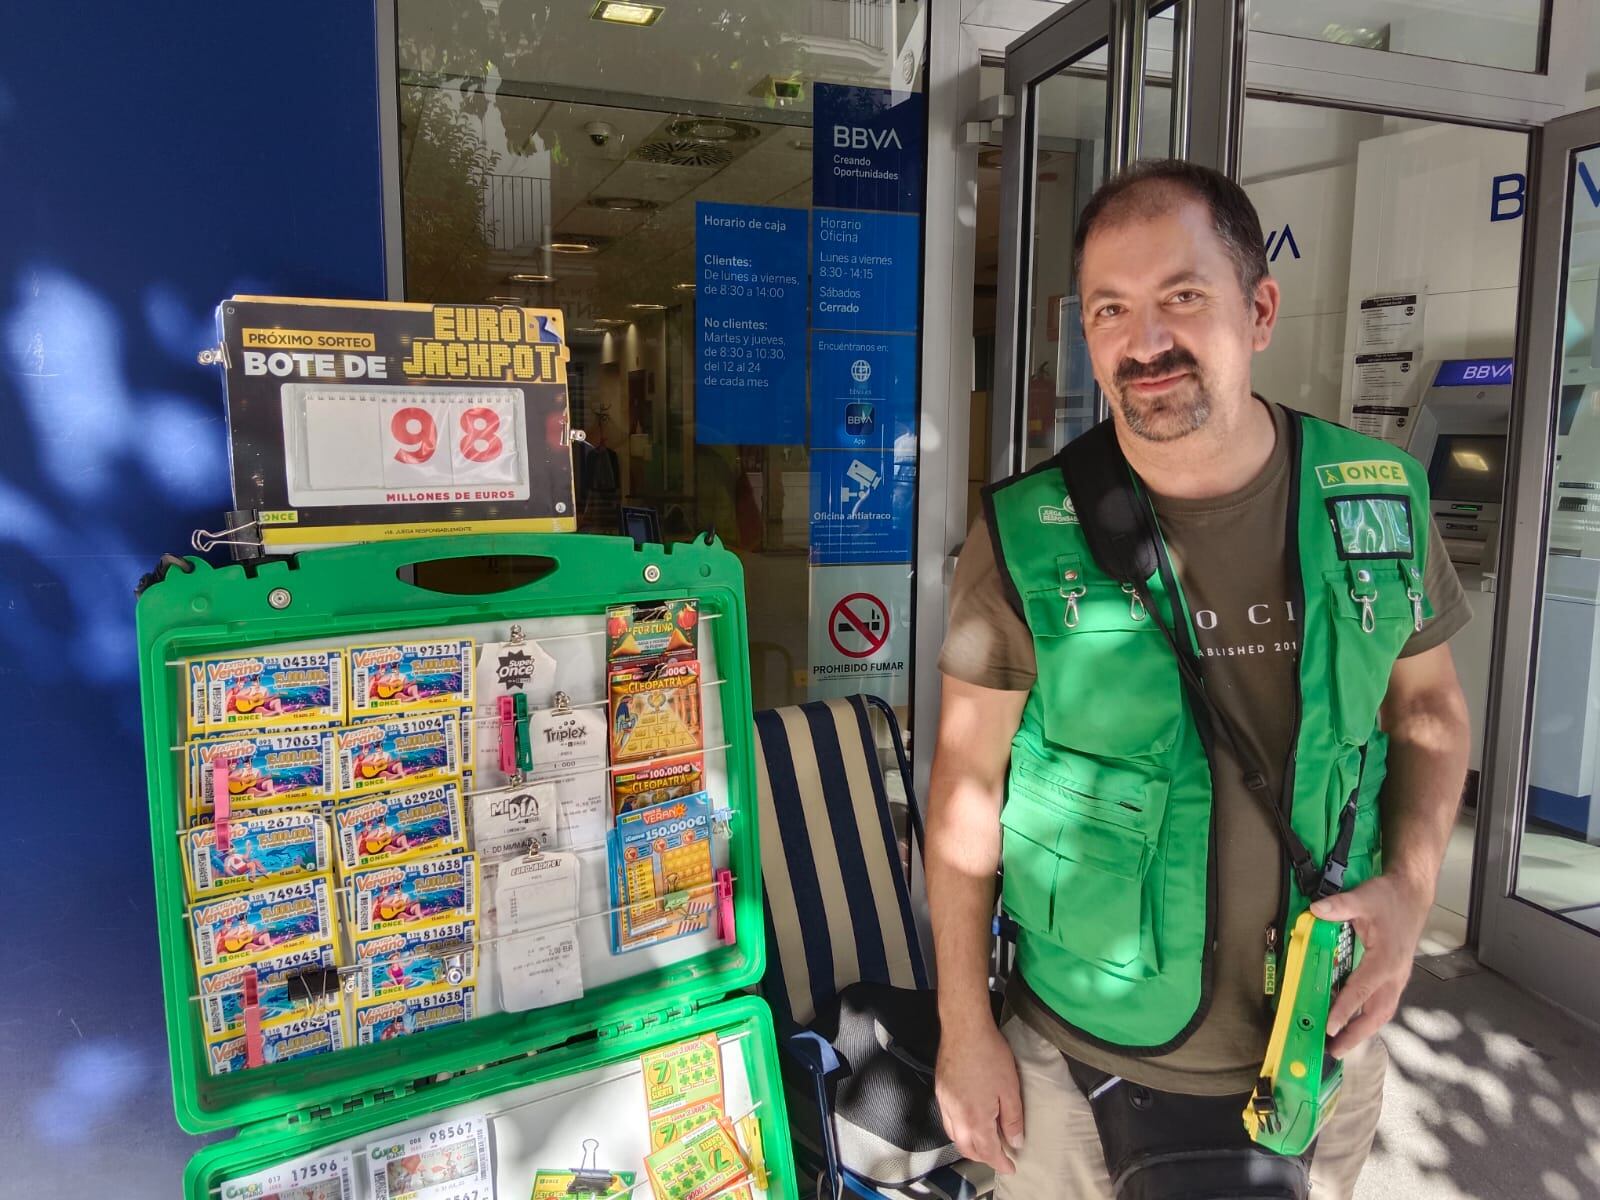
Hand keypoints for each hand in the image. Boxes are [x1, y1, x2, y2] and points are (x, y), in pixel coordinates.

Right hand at [934, 1016, 1024, 1173]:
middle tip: (998, 1156)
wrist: (964, 1029)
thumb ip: (1012, 1120)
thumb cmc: (989, 1055)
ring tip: (984, 1142)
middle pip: (967, 1148)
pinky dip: (958, 1129)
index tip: (1010, 1167)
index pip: (988, 1151)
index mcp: (975, 1118)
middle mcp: (956, 1115)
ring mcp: (945, 1103)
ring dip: (968, 1145)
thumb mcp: (1010, 1090)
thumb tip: (1015, 1141)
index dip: (1000, 1163)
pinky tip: (968, 1121)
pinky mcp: (940, 1091)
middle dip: (982, 1157)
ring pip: (954, 1136)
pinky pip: (947, 1120)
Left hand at [1310, 871, 1432, 1057]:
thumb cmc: (1390, 898)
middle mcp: (1394, 975)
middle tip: (1335, 1051)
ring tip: (1342, 1045)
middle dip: (1356, 1034)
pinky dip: (1369, 1017)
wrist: (1413, 895)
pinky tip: (1355, 1022)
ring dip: (1363, 1030)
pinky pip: (1383, 1003)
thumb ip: (1339, 906)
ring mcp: (1397, 977)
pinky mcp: (1395, 976)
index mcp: (1385, 961)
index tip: (1330, 1028)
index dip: (1345, 1010)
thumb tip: (1316, 910)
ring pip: (1382, 1012)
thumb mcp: (1363, 897)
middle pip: (1376, 1013)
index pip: (1361, 990)